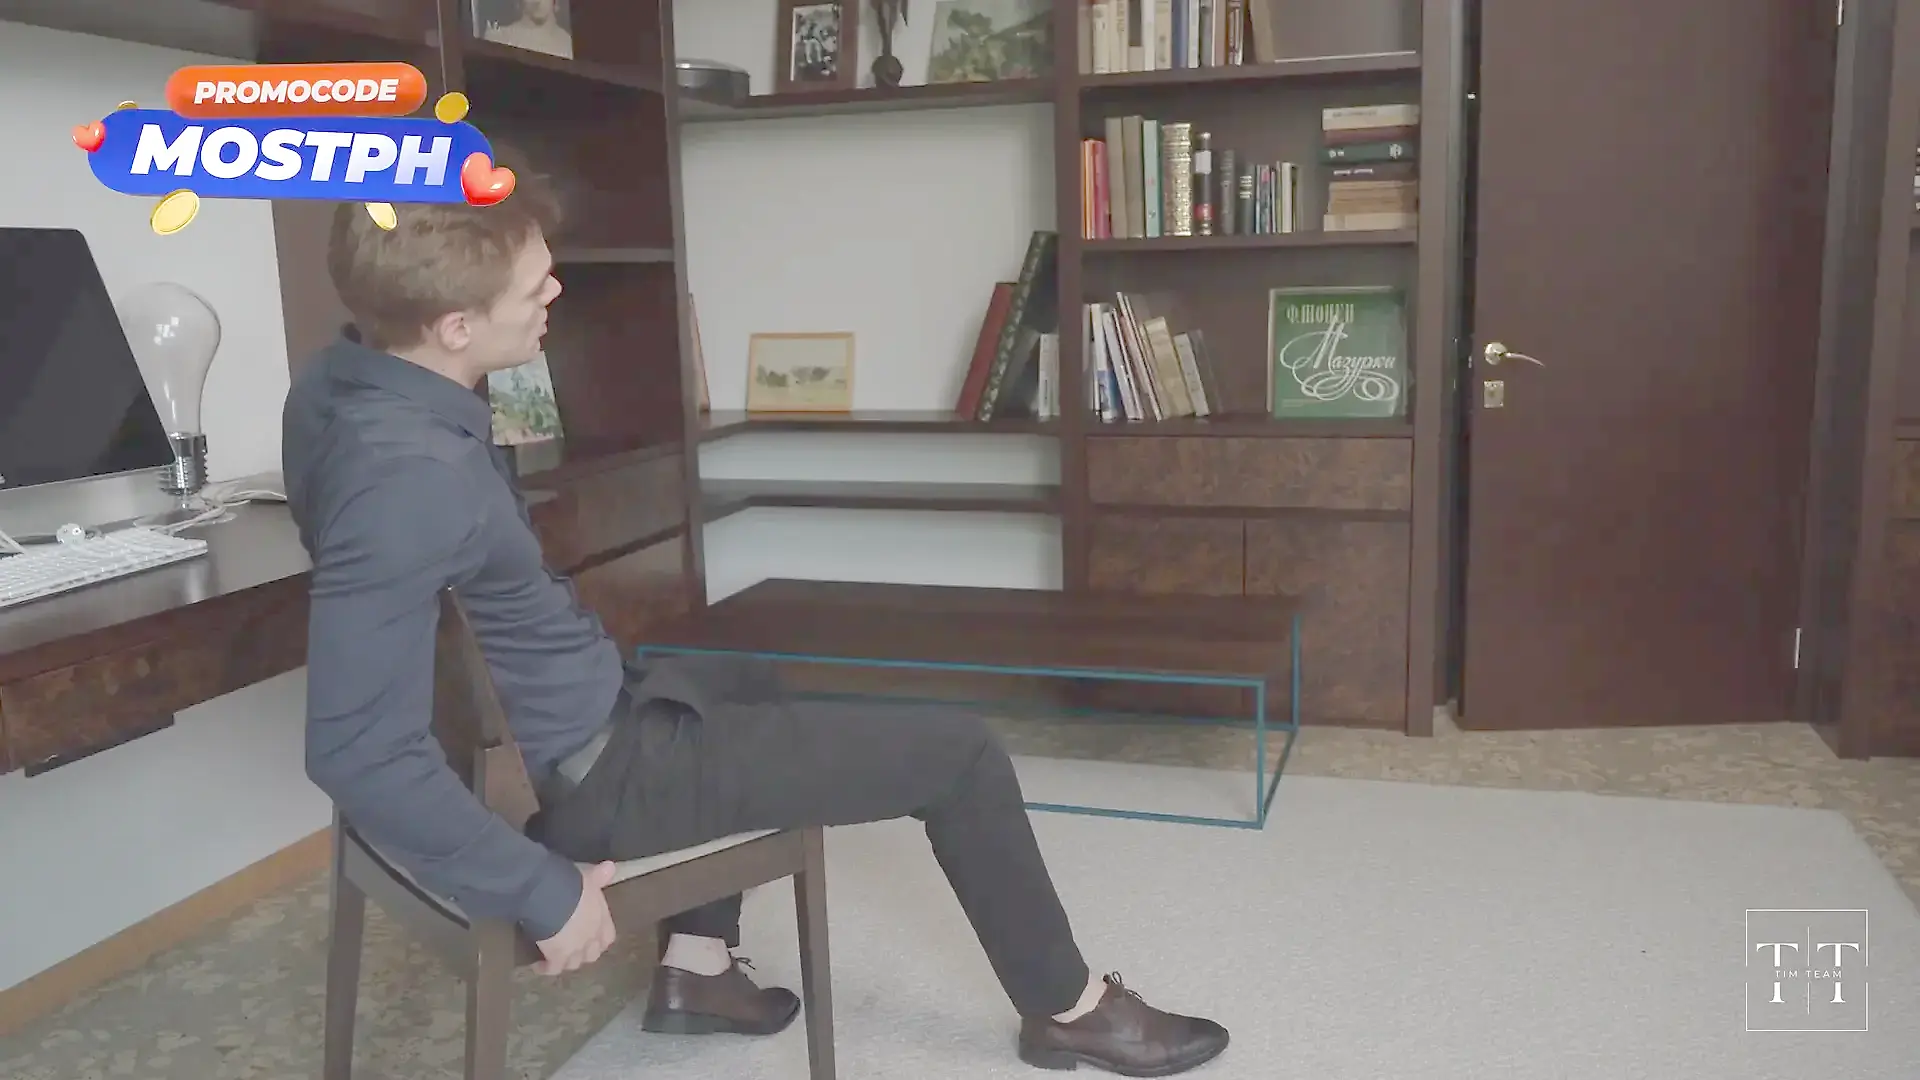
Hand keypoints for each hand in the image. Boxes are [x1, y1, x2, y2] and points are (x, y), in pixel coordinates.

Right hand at [533, 861, 617, 975]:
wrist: (552, 895)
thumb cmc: (572, 884)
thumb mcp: (588, 877)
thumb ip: (600, 875)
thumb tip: (611, 867)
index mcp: (600, 919)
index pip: (607, 937)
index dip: (600, 939)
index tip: (592, 938)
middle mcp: (591, 937)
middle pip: (592, 954)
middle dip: (584, 954)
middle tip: (573, 950)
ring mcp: (576, 949)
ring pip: (574, 964)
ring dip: (567, 962)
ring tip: (557, 959)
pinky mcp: (557, 956)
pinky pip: (553, 968)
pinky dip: (546, 969)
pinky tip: (539, 966)